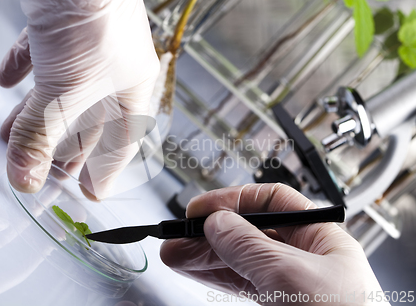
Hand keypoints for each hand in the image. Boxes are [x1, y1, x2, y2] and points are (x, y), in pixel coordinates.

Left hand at [0, 0, 159, 199]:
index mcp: (131, 88)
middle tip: (46, 170)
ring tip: (11, 134)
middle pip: (88, 119)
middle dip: (63, 145)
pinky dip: (23, 69)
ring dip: (35, 113)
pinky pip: (41, 55)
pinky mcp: (61, 25)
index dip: (105, 170)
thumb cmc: (93, 19)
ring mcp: (87, 46)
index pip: (121, 142)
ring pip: (60, 90)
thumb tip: (25, 179)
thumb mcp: (66, 90)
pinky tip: (7, 80)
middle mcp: (113, 69)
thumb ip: (41, 133)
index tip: (90, 192)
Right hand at [161, 183, 388, 304]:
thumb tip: (218, 223)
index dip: (233, 201)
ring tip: (173, 255)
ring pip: (239, 260)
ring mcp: (288, 284)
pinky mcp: (276, 305)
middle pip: (248, 233)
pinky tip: (194, 270)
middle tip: (177, 237)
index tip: (201, 208)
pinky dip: (214, 277)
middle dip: (209, 234)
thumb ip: (249, 246)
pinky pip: (240, 284)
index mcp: (322, 238)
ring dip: (204, 257)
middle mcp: (304, 257)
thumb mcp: (291, 274)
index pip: (272, 202)